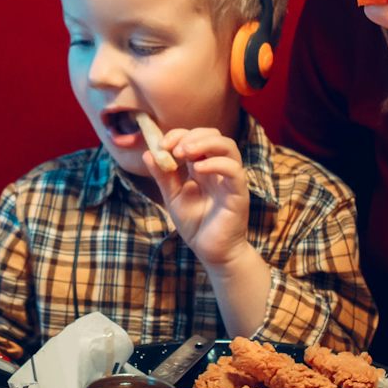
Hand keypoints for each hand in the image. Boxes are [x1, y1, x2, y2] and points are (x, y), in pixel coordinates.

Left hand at [141, 126, 251, 268]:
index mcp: (203, 167)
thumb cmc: (196, 225)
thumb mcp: (173, 198)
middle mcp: (219, 169)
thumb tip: (148, 153)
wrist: (212, 252)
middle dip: (192, 135)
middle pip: (214, 135)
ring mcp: (230, 179)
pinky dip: (216, 163)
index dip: (179, 135)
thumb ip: (163, 176)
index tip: (161, 145)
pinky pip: (234, 170)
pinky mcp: (238, 193)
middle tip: (173, 149)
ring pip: (228, 146)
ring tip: (183, 152)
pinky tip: (197, 169)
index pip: (196, 138)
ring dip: (204, 143)